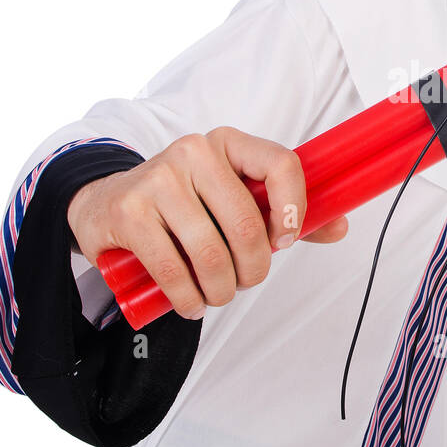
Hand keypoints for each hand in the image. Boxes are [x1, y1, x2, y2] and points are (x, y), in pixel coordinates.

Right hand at [66, 127, 348, 319]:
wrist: (106, 204)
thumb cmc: (184, 205)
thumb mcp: (234, 199)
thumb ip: (285, 213)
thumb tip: (339, 225)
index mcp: (229, 143)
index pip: (281, 163)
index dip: (293, 209)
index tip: (285, 241)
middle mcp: (194, 151)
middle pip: (246, 223)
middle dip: (253, 269)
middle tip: (245, 283)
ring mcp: (158, 178)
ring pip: (210, 252)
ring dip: (220, 290)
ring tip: (217, 296)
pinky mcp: (128, 211)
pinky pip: (172, 268)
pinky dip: (188, 298)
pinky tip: (191, 303)